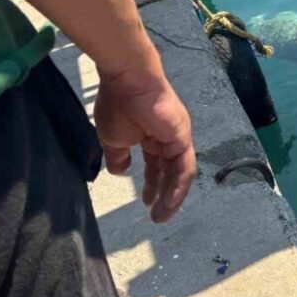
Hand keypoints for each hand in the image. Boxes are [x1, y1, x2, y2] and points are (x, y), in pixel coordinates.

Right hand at [94, 64, 196, 222]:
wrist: (128, 81)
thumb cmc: (118, 105)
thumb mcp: (112, 138)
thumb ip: (117, 157)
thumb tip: (119, 171)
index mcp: (151, 137)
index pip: (156, 165)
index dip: (151, 183)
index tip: (145, 201)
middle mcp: (168, 138)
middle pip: (170, 172)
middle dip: (164, 195)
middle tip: (157, 216)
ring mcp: (178, 137)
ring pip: (179, 174)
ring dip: (172, 197)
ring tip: (162, 216)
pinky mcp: (183, 138)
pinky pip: (184, 168)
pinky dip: (178, 187)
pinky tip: (169, 202)